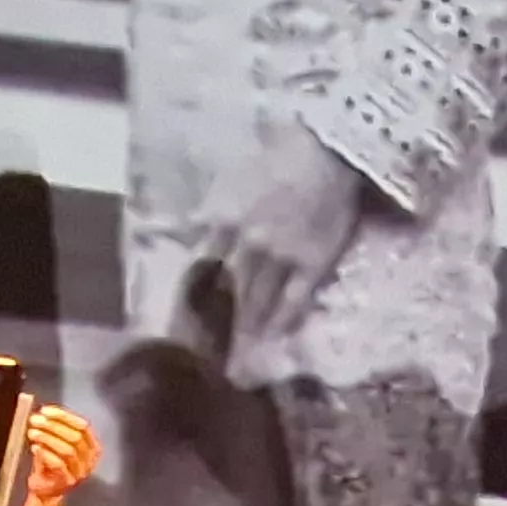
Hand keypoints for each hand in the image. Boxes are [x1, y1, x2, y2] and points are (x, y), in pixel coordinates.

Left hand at [18, 403, 100, 503]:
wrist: (46, 490)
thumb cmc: (50, 464)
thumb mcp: (55, 443)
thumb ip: (54, 429)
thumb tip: (43, 413)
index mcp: (92, 447)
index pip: (83, 427)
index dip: (64, 417)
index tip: (45, 411)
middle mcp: (90, 460)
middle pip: (76, 437)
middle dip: (54, 426)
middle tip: (36, 420)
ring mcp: (80, 472)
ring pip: (68, 450)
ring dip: (48, 438)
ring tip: (32, 432)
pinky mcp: (67, 482)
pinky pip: (59, 465)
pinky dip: (46, 454)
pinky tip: (35, 448)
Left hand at [195, 117, 373, 360]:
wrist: (326, 151)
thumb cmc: (275, 160)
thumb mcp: (228, 181)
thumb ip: (206, 212)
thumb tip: (181, 233)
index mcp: (222, 220)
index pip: (199, 267)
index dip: (190, 295)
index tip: (179, 322)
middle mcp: (248, 243)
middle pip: (226, 290)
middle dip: (214, 322)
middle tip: (203, 353)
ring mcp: (282, 257)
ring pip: (257, 300)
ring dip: (245, 328)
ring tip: (235, 354)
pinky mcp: (313, 263)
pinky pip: (295, 299)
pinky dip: (283, 321)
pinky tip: (274, 338)